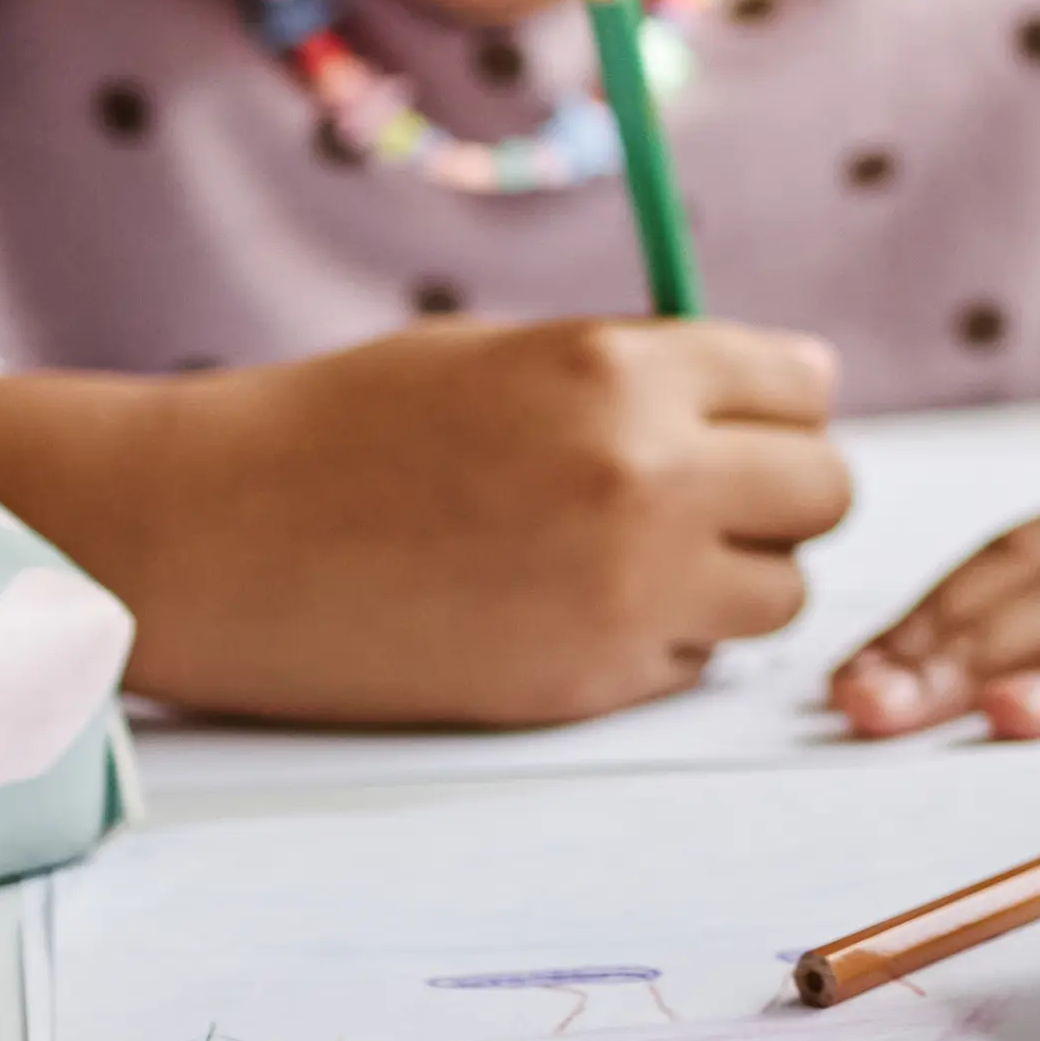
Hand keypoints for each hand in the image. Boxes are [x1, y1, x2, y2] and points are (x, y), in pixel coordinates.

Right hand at [0, 318, 849, 729]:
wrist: (215, 538)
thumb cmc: (353, 427)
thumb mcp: (516, 354)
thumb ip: (661, 370)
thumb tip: (809, 382)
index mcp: (626, 371)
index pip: (802, 390)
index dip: (774, 407)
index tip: (735, 422)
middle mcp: (648, 478)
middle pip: (824, 494)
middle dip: (776, 493)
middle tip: (701, 496)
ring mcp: (626, 592)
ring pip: (780, 593)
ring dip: (731, 575)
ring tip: (627, 555)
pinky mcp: (588, 686)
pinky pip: (697, 662)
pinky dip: (662, 640)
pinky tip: (567, 608)